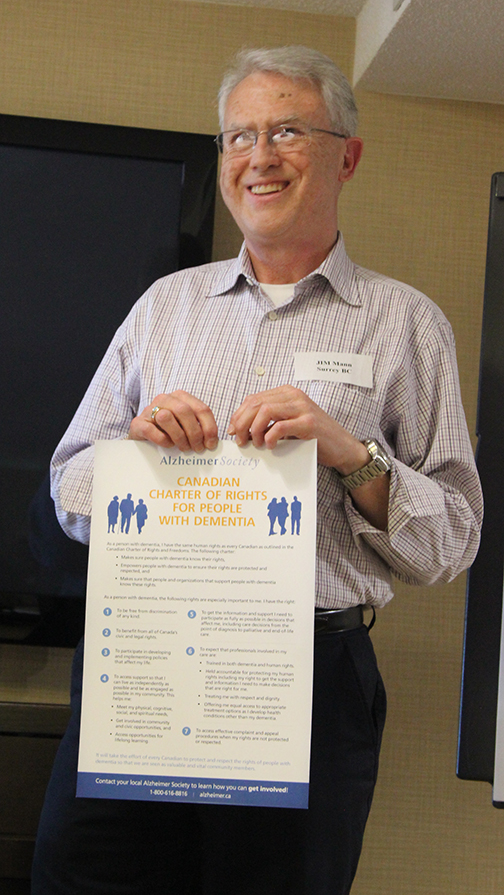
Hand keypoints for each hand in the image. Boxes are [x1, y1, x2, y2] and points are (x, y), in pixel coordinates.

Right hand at [128, 391, 217, 451]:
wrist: (142, 434)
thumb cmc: (168, 430)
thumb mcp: (186, 425)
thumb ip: (199, 427)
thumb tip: (212, 442)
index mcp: (181, 397)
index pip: (202, 409)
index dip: (209, 428)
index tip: (211, 444)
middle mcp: (165, 399)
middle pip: (185, 411)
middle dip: (195, 433)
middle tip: (197, 448)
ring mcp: (150, 409)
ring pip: (166, 417)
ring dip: (179, 436)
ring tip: (184, 448)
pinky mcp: (138, 423)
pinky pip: (151, 430)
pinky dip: (163, 440)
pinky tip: (168, 445)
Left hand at [228, 385, 367, 471]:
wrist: (343, 447)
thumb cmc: (314, 437)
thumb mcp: (288, 424)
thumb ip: (269, 421)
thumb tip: (240, 429)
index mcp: (287, 393)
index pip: (253, 399)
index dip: (239, 415)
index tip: (233, 431)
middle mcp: (294, 396)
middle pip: (256, 403)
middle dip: (242, 422)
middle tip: (240, 440)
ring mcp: (303, 408)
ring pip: (265, 410)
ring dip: (254, 429)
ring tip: (255, 443)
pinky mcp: (309, 423)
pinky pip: (280, 426)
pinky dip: (270, 436)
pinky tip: (271, 445)